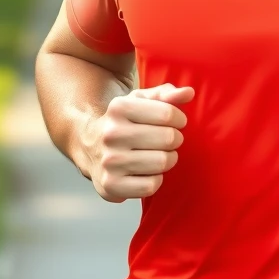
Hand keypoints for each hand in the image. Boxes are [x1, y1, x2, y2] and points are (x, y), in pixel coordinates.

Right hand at [84, 83, 193, 202]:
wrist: (89, 145)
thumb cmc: (124, 121)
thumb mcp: (140, 101)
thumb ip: (166, 94)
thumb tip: (189, 93)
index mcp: (119, 108)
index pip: (168, 114)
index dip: (179, 119)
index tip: (176, 122)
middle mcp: (111, 134)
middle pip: (168, 138)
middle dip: (175, 139)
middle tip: (168, 140)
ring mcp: (109, 161)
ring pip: (162, 162)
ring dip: (168, 159)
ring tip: (160, 154)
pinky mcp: (110, 185)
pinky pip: (151, 186)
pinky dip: (156, 179)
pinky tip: (147, 171)